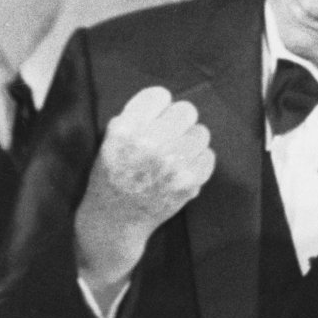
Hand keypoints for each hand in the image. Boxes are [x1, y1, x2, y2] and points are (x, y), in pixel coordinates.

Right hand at [74, 86, 212, 293]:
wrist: (114, 222)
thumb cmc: (110, 178)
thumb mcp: (109, 141)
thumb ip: (132, 118)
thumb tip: (163, 102)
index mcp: (126, 129)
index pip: (160, 95)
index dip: (159, 106)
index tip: (157, 117)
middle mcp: (150, 143)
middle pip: (186, 111)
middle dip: (178, 122)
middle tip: (170, 135)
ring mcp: (171, 164)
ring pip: (201, 133)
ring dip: (190, 141)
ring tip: (177, 153)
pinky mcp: (188, 182)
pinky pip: (208, 156)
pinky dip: (198, 161)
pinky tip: (184, 168)